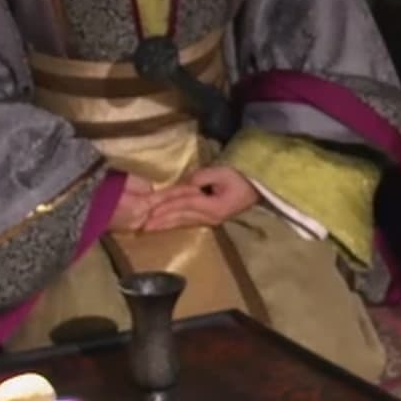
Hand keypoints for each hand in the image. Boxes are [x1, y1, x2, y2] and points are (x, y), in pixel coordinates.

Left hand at [125, 166, 258, 233]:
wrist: (258, 188)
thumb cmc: (242, 178)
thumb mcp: (223, 172)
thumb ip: (202, 177)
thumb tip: (186, 182)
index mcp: (213, 206)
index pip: (184, 203)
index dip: (166, 204)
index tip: (150, 208)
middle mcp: (210, 217)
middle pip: (180, 217)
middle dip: (160, 220)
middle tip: (142, 226)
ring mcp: (211, 220)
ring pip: (183, 222)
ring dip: (165, 224)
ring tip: (149, 228)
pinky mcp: (211, 219)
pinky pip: (189, 222)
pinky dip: (175, 223)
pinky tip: (165, 225)